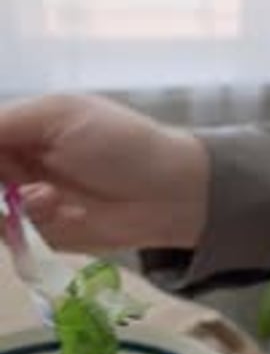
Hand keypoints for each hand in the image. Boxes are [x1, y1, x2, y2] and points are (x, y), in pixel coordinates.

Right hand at [0, 94, 208, 252]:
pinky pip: (11, 238)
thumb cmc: (121, 142)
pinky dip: (33, 226)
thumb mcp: (60, 116)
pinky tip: (66, 212)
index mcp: (17, 128)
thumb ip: (2, 123)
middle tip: (18, 191)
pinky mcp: (39, 236)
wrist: (169, 193)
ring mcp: (23, 203)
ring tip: (51, 198)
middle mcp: (13, 165)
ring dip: (9, 207)